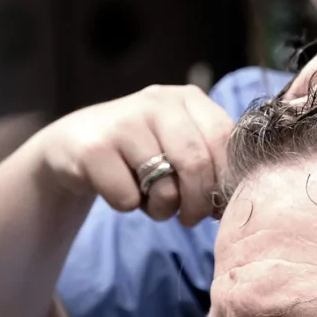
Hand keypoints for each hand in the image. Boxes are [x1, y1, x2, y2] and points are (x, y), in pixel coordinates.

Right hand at [33, 84, 234, 225]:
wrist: (74, 146)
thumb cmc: (142, 153)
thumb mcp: (180, 145)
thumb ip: (212, 159)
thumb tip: (242, 197)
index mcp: (189, 99)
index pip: (225, 141)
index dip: (227, 181)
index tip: (220, 204)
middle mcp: (158, 101)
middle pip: (198, 165)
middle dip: (198, 203)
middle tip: (190, 218)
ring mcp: (124, 121)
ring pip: (165, 186)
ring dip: (163, 209)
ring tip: (152, 202)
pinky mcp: (93, 147)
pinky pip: (127, 197)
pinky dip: (129, 206)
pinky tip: (120, 189)